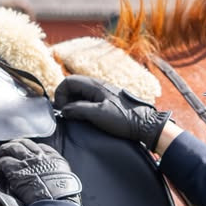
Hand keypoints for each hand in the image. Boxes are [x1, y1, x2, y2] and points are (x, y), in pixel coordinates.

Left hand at [0, 138, 81, 205]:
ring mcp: (28, 162)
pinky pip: (5, 161)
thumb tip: (50, 177)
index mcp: (54, 158)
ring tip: (0, 153)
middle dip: (16, 144)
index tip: (27, 149)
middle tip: (9, 147)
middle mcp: (40, 156)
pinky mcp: (16, 170)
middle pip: (25, 143)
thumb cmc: (62, 196)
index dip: (31, 147)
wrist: (54, 202)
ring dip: (5, 149)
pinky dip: (1, 162)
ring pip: (13, 148)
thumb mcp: (65, 180)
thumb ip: (57, 173)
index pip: (41, 147)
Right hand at [54, 75, 170, 150]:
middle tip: (65, 114)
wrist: (145, 124)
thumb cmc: (124, 119)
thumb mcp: (98, 114)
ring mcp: (103, 92)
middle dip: (65, 98)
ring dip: (73, 103)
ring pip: (81, 93)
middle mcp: (98, 85)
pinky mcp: (107, 101)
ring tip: (74, 116)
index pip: (68, 81)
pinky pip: (89, 99)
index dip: (60, 94)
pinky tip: (85, 117)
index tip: (61, 109)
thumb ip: (78, 110)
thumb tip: (64, 110)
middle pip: (73, 86)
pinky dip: (82, 106)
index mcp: (95, 85)